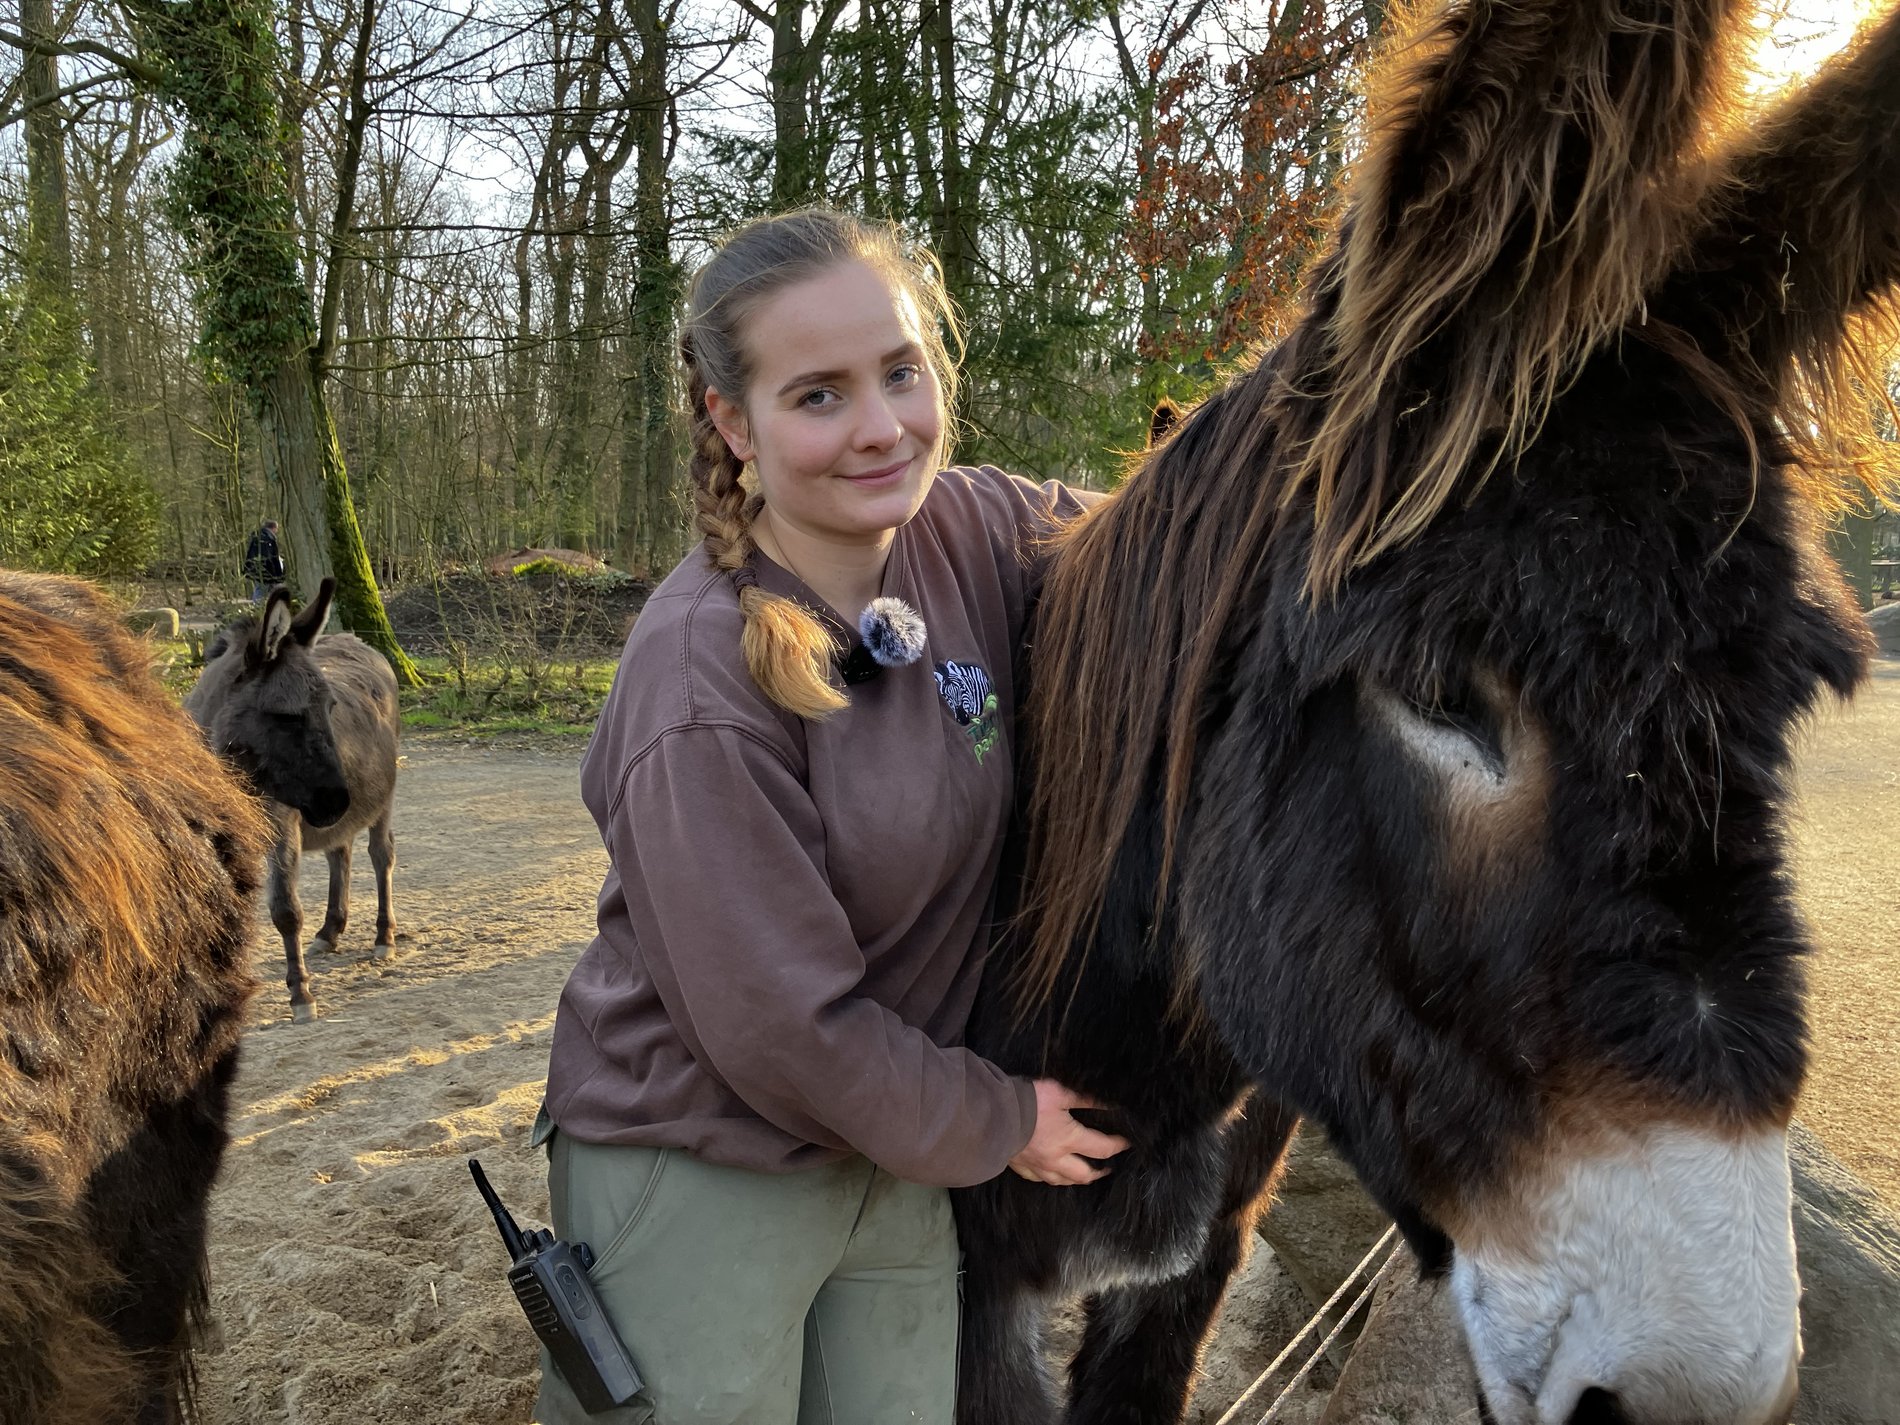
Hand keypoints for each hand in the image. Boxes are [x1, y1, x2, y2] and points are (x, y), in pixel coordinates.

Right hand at [1007, 1079, 1129, 1185]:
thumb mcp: (1060, 1092)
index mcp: (1069, 1140)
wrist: (993, 1114)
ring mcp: (1037, 1166)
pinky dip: (1049, 1177)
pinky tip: (1051, 1173)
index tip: (1127, 1142)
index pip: (1102, 1148)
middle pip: (1084, 1174)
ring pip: (1062, 1181)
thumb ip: (1085, 1099)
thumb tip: (1110, 1104)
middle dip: (1099, 1172)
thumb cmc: (1028, 1101)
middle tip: (1107, 1167)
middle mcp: (1056, 1159)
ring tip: (1084, 1173)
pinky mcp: (1021, 1166)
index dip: (1118, 1145)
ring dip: (1076, 1178)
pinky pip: (1038, 1179)